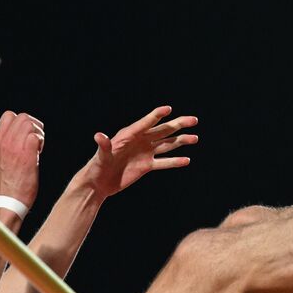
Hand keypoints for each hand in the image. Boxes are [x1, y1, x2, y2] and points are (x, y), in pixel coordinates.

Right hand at [0, 110, 44, 208]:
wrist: (9, 200)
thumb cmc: (6, 183)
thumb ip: (2, 145)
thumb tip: (8, 136)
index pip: (9, 115)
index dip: (21, 122)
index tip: (25, 136)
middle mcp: (4, 142)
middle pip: (23, 117)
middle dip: (33, 126)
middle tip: (35, 141)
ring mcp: (15, 147)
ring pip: (30, 124)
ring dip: (38, 134)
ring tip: (37, 148)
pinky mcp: (27, 155)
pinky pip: (36, 137)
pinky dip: (41, 142)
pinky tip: (38, 154)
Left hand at [81, 106, 197, 198]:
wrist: (99, 183)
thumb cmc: (97, 167)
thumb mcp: (101, 156)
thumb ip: (103, 146)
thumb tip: (99, 136)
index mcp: (129, 134)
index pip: (146, 122)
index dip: (157, 115)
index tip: (169, 109)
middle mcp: (140, 141)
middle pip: (163, 130)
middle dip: (178, 124)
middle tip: (193, 120)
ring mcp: (145, 153)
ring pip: (167, 144)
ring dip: (181, 141)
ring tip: (195, 137)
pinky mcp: (146, 166)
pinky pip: (163, 162)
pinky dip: (174, 161)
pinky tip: (186, 160)